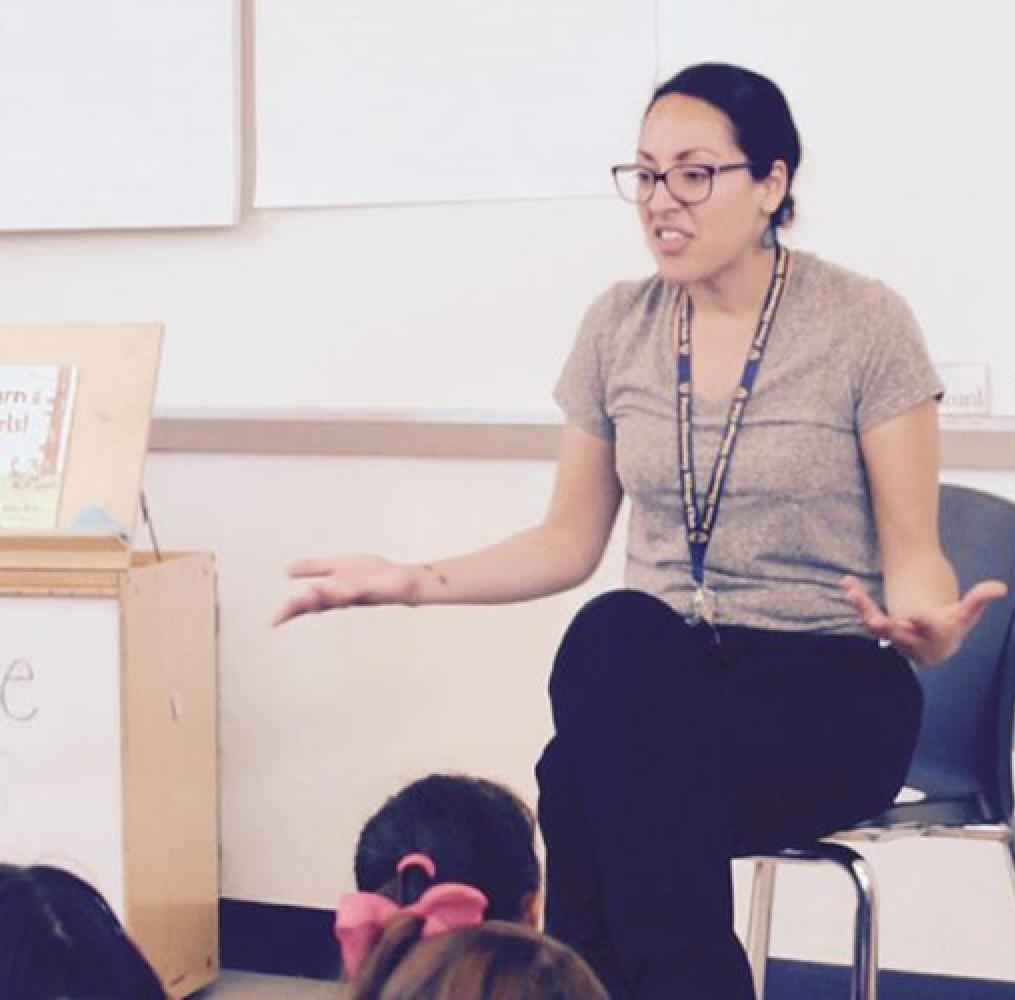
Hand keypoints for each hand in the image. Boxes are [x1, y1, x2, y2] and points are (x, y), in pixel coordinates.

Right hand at [273, 554, 419, 625]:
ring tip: (303, 597)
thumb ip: (315, 568)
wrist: (402, 579)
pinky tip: (334, 588)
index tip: (272, 623)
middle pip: (317, 605)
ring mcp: (357, 595)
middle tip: (281, 616)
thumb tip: (287, 571)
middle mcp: (342, 598)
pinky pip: (356, 591)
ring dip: (319, 599)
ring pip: (334, 599)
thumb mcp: (338, 566)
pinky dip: (344, 591)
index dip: (289, 612)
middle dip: (300, 608)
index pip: (307, 604)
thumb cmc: (373, 575)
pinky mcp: (372, 589)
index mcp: (332, 593)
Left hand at [840, 575, 1007, 665]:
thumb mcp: (966, 616)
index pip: (930, 630)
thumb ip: (978, 600)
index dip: (924, 622)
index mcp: (936, 636)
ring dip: (862, 606)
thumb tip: (1000, 586)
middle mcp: (911, 640)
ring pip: (875, 624)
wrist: (934, 650)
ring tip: (850, 587)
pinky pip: (866, 616)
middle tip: (868, 611)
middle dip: (880, 619)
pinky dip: (857, 601)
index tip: (916, 615)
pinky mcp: (880, 630)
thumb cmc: (952, 628)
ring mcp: (893, 637)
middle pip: (893, 630)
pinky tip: (847, 583)